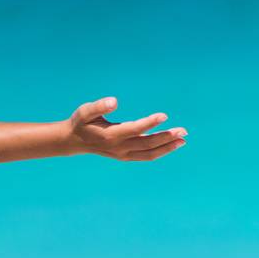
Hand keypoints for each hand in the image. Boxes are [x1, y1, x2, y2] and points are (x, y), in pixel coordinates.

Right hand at [66, 97, 186, 160]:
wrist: (74, 141)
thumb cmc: (81, 122)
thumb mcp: (85, 111)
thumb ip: (99, 106)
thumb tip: (115, 101)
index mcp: (110, 135)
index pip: (134, 129)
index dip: (150, 123)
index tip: (164, 115)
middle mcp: (118, 147)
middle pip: (146, 143)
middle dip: (166, 137)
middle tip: (183, 130)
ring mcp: (122, 154)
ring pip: (149, 153)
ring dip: (167, 147)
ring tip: (183, 140)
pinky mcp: (125, 156)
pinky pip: (146, 156)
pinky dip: (160, 152)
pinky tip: (171, 145)